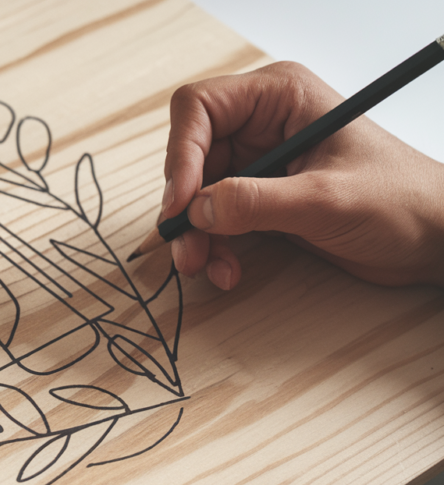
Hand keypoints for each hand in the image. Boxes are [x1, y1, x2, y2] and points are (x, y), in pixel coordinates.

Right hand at [161, 61, 443, 289]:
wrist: (433, 241)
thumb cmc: (402, 202)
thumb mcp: (326, 199)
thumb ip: (257, 201)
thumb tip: (198, 210)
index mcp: (279, 98)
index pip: (199, 109)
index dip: (181, 154)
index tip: (182, 202)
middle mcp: (263, 124)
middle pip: (191, 156)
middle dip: (186, 205)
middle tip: (186, 246)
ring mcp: (260, 163)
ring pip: (198, 194)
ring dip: (197, 234)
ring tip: (206, 266)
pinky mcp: (261, 198)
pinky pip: (217, 219)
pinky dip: (214, 246)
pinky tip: (227, 269)